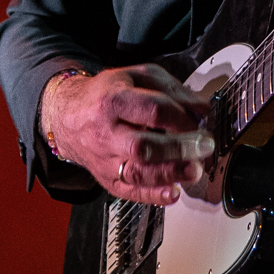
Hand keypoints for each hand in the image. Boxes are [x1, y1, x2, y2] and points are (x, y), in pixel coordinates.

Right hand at [41, 63, 214, 205]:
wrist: (69, 116)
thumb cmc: (107, 94)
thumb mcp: (138, 76)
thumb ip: (172, 90)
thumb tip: (201, 109)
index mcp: (114, 101)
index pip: (153, 110)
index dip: (182, 117)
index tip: (202, 121)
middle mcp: (106, 133)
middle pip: (143, 146)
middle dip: (179, 148)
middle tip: (204, 146)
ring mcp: (105, 160)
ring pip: (137, 173)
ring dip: (170, 174)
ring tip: (195, 170)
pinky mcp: (107, 179)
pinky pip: (129, 192)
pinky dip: (153, 196)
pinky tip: (173, 192)